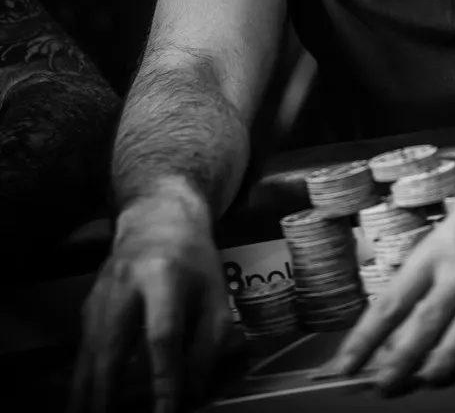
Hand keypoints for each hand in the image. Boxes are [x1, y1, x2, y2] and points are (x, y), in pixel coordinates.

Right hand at [69, 182, 238, 412]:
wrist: (157, 218)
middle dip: (108, 392)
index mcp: (164, 276)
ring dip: (86, 391)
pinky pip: (83, 348)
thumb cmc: (194, 261)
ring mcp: (101, 294)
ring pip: (89, 351)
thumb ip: (208, 344)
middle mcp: (125, 285)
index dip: (163, 378)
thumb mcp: (216, 295)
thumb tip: (191, 394)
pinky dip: (81, 379)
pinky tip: (81, 403)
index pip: (162, 335)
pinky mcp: (88, 305)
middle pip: (111, 346)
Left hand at [332, 132, 454, 391]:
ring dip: (439, 365)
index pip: (391, 302)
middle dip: (398, 363)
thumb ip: (433, 261)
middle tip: (383, 385)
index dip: (365, 338)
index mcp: (436, 248)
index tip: (345, 362)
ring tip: (426, 377)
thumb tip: (410, 302)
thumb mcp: (450, 220)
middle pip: (422, 328)